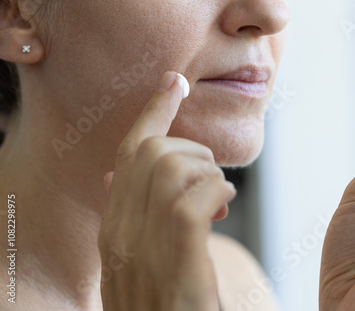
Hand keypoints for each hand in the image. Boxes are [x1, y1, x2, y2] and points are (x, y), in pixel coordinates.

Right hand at [98, 72, 234, 310]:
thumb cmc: (161, 304)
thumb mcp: (133, 258)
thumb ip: (130, 215)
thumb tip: (116, 174)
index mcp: (114, 228)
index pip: (127, 154)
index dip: (153, 112)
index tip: (174, 81)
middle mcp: (121, 232)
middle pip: (152, 152)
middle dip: (192, 149)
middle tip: (212, 177)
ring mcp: (145, 247)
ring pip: (171, 167)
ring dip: (206, 172)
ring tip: (220, 196)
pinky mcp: (177, 260)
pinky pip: (191, 201)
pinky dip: (216, 192)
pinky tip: (225, 206)